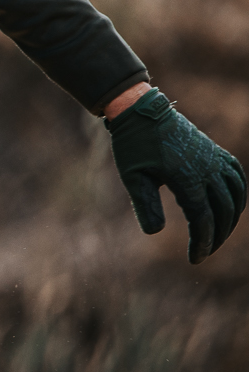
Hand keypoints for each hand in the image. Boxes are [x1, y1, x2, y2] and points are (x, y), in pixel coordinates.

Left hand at [108, 89, 245, 263]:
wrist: (141, 112)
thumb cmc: (133, 145)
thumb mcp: (133, 177)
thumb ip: (145, 205)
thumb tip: (155, 233)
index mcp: (187, 178)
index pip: (203, 219)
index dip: (202, 242)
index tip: (195, 259)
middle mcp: (207, 169)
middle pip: (223, 211)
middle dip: (217, 236)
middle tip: (204, 252)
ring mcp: (214, 159)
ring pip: (236, 195)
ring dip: (231, 218)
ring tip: (218, 234)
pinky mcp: (215, 151)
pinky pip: (236, 175)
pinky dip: (239, 193)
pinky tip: (232, 205)